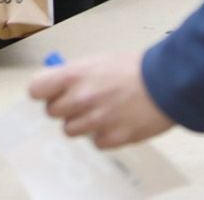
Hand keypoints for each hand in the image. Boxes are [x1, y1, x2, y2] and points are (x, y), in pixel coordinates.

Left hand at [28, 53, 173, 148]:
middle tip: (82, 100)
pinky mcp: (111, 139)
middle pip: (52, 112)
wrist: (167, 83)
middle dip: (65, 107)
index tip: (50, 92)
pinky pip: (94, 142)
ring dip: (82, 123)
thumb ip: (75, 74)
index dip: (43, 91)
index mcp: (75, 75)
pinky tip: (116, 121)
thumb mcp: (99, 61)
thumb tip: (58, 83)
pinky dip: (103, 135)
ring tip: (102, 111)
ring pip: (70, 130)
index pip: (36, 89)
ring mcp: (95, 121)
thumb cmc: (136, 69)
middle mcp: (81, 99)